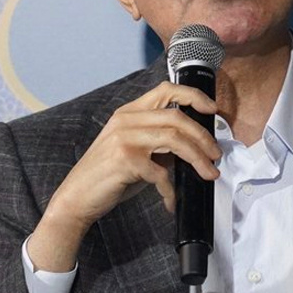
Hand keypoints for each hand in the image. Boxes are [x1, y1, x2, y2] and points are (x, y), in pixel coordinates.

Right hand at [28, 81, 221, 271]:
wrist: (76, 198)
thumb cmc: (107, 177)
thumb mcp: (134, 152)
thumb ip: (159, 145)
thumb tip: (194, 148)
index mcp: (128, 113)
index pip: (165, 90)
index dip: (192, 96)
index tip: (211, 110)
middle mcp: (126, 120)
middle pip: (177, 117)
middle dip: (203, 137)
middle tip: (216, 155)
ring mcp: (124, 138)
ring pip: (175, 140)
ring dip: (198, 158)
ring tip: (209, 174)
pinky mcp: (125, 160)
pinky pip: (161, 173)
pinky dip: (171, 190)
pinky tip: (170, 201)